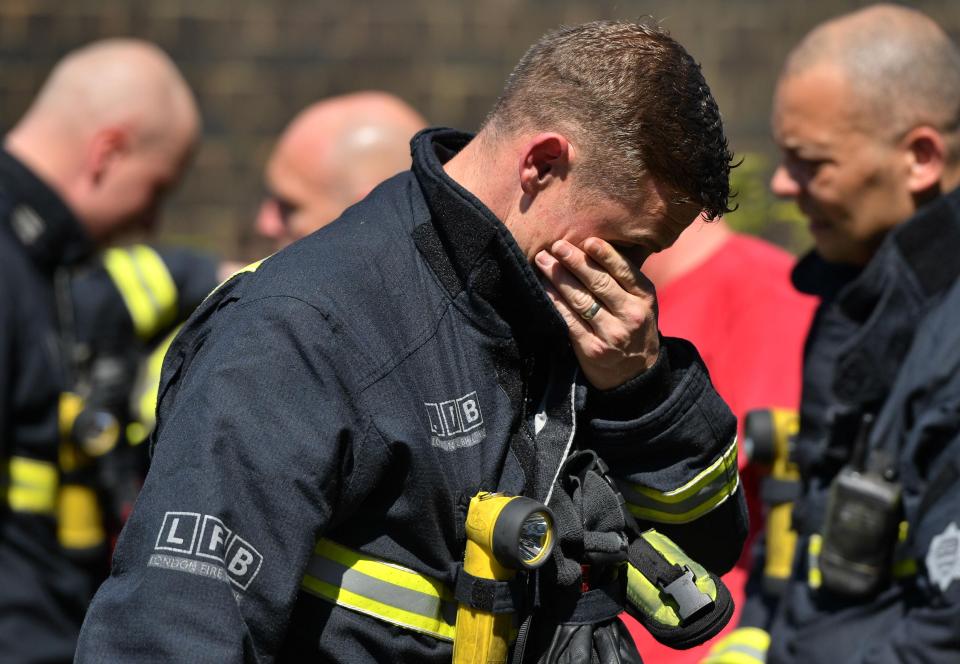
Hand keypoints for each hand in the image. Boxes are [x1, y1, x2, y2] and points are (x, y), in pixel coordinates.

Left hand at [535, 238, 658, 389]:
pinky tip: (544, 288)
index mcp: (645, 297)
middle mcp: (631, 314)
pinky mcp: (593, 349)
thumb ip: (624, 279)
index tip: (586, 240)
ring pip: (581, 300)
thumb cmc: (633, 327)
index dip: (604, 254)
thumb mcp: (640, 303)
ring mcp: (612, 334)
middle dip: (574, 261)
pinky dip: (555, 302)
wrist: (636, 374)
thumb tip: (590, 244)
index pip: (623, 270)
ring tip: (543, 261)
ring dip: (559, 277)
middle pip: (599, 283)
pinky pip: (570, 321)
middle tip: (557, 245)